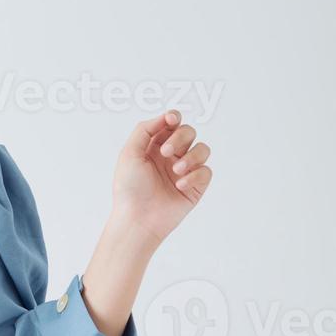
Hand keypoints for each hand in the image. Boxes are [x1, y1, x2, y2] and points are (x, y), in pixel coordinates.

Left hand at [109, 109, 213, 243]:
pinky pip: (206, 171)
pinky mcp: (196, 186)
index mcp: (154, 146)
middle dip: (181, 137)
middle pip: (189, 132)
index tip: (171, 119)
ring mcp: (185, 170)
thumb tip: (165, 117)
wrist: (138, 218)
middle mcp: (171, 156)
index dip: (174, 117)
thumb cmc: (129, 188)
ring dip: (192, 156)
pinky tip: (180, 185)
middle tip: (166, 152)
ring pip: (202, 149)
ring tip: (176, 170)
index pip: (171, 124)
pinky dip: (195, 175)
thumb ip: (145, 130)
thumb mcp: (129, 153)